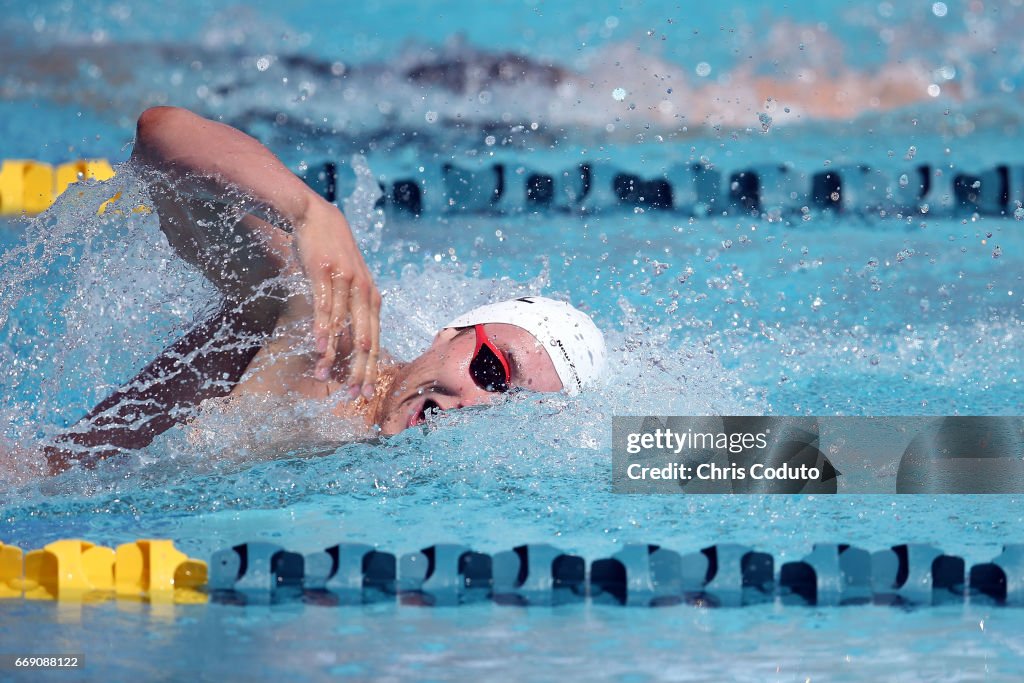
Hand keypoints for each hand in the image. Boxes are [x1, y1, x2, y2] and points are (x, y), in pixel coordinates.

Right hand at [293, 198, 380, 397]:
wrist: (317, 217)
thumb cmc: (333, 256)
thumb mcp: (349, 283)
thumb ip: (352, 310)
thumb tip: (347, 343)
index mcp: (372, 299)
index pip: (375, 341)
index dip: (371, 369)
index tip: (366, 392)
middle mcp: (364, 292)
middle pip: (365, 340)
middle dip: (360, 370)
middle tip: (355, 394)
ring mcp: (347, 282)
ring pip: (344, 327)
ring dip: (334, 355)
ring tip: (325, 377)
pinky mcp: (326, 273)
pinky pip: (326, 306)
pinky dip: (324, 329)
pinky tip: (320, 346)